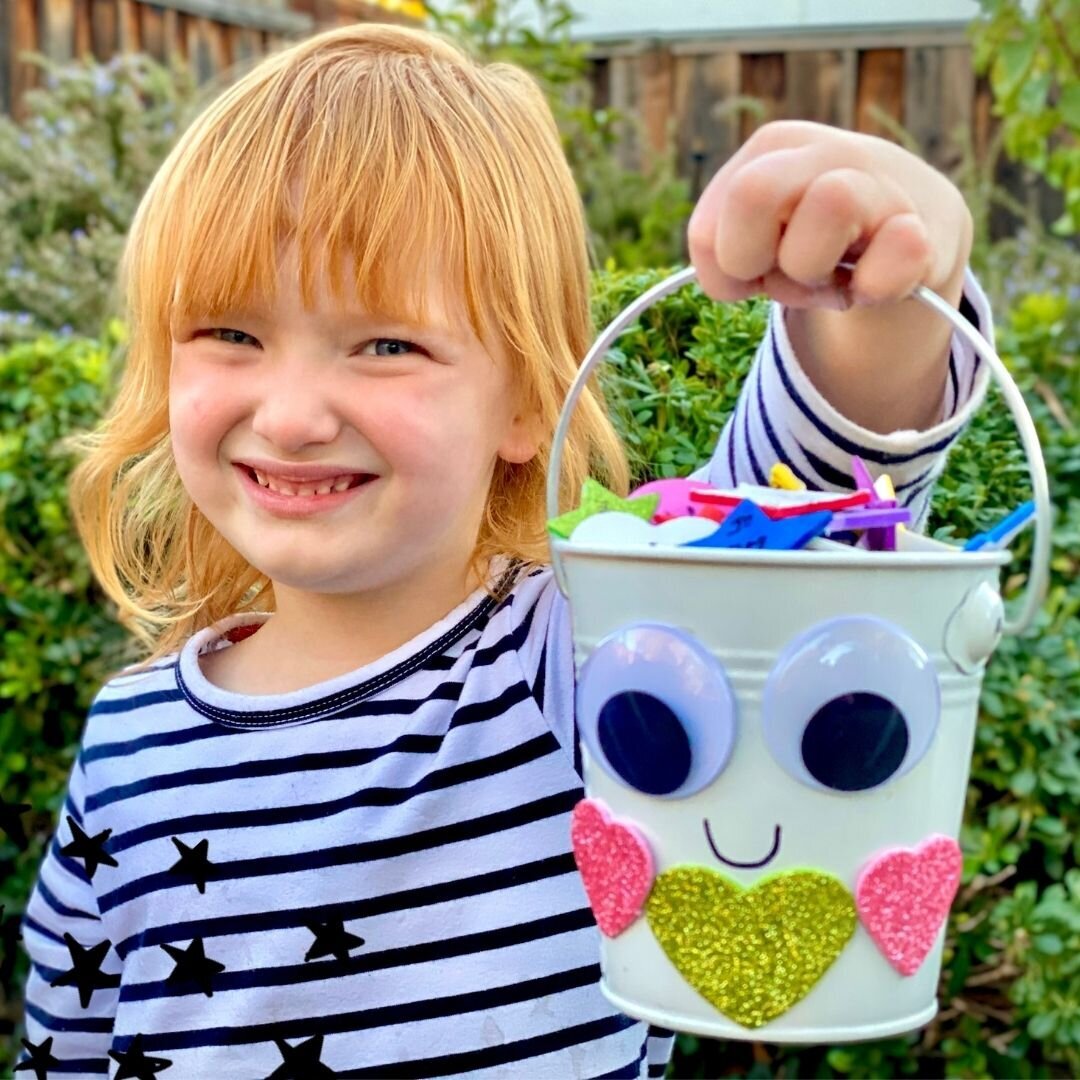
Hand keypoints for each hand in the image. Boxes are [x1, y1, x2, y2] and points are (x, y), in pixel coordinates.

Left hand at [687, 119, 972, 310]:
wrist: (913, 234)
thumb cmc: (815, 239)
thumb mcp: (758, 237)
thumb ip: (720, 252)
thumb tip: (730, 274)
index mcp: (772, 148)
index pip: (706, 229)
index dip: (725, 273)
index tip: (757, 273)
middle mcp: (825, 151)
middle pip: (751, 192)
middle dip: (754, 259)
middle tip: (784, 272)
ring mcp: (882, 183)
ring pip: (831, 203)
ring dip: (816, 270)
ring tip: (833, 277)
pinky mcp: (928, 229)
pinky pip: (899, 253)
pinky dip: (877, 287)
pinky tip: (876, 285)